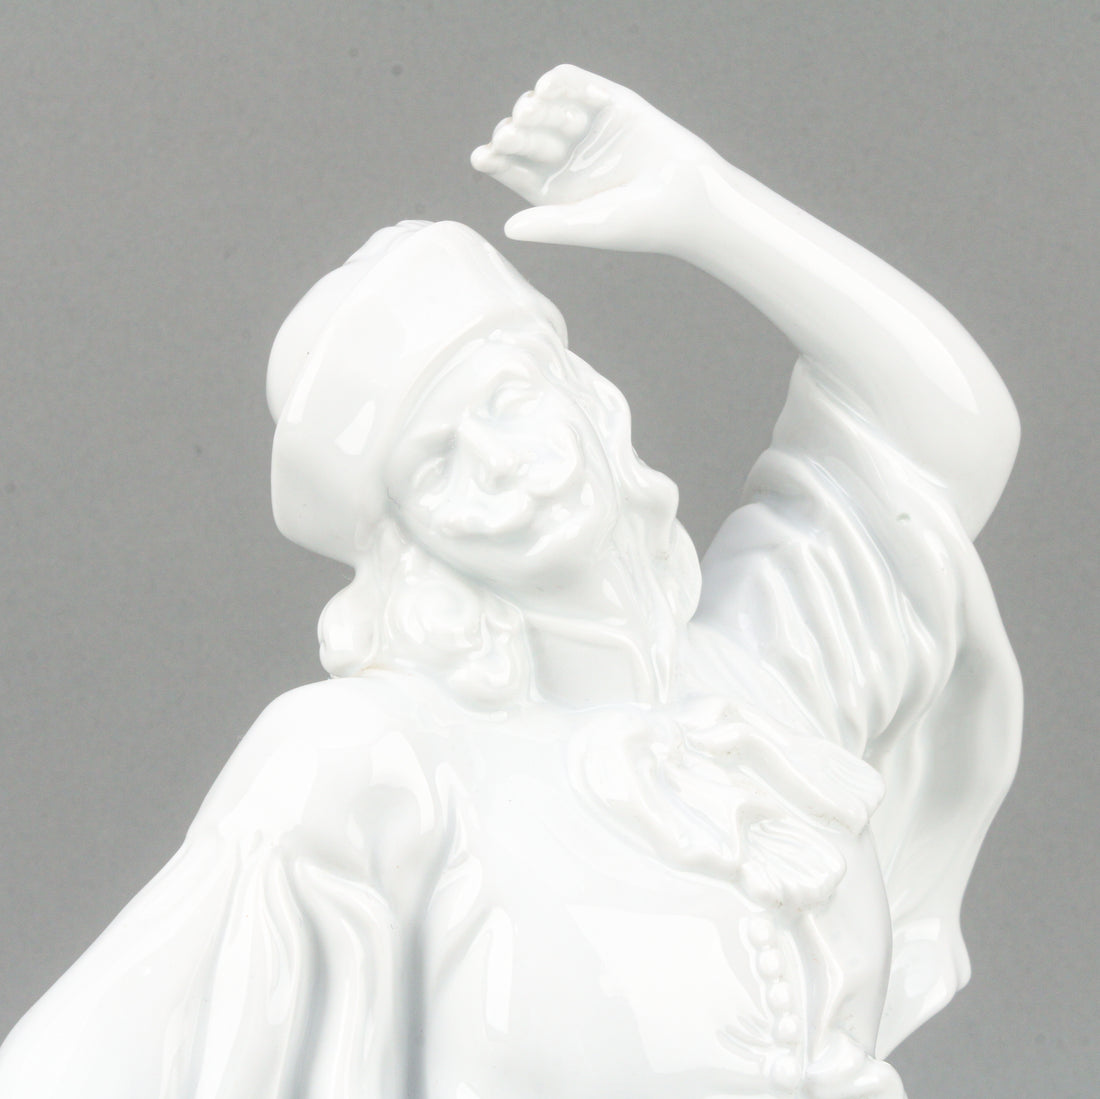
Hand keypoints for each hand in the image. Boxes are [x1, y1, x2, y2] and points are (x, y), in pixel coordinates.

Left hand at [472, 64, 712, 252]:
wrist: (691, 197)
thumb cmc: (641, 222)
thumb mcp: (591, 224)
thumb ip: (551, 226)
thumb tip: (507, 229)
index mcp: (553, 190)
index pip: (513, 170)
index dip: (495, 160)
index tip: (483, 156)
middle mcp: (566, 158)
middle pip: (526, 137)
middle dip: (514, 133)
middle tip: (510, 134)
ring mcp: (587, 129)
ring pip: (546, 108)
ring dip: (534, 106)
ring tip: (532, 110)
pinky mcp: (611, 103)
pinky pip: (577, 84)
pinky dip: (560, 80)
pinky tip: (548, 84)